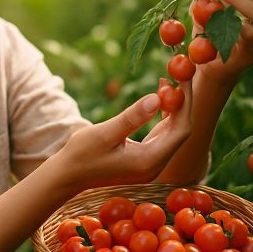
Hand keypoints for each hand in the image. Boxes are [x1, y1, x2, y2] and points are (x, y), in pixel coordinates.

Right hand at [56, 83, 192, 192]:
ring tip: (169, 82)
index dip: (185, 102)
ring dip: (173, 108)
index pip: (180, 130)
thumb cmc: (81, 155)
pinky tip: (159, 100)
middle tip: (179, 75)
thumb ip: (132, 117)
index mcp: (149, 161)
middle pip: (180, 131)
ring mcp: (150, 164)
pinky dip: (163, 117)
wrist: (66, 177)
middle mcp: (155, 165)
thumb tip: (156, 98)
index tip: (184, 77)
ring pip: (171, 133)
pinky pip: (160, 136)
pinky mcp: (143, 160)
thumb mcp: (105, 133)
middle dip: (182, 103)